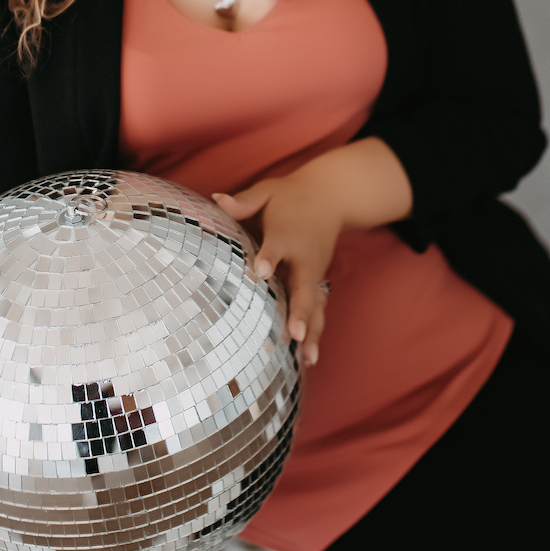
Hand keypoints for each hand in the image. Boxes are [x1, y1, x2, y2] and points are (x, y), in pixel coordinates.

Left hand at [213, 137, 411, 367]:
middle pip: (304, 285)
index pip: (277, 245)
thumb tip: (216, 199)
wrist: (332, 196)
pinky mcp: (318, 281)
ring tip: (308, 359)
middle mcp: (305, 256)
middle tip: (295, 334)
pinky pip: (318, 309)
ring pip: (315, 304)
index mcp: (287, 232)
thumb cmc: (291, 196)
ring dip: (312, 331)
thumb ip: (244, 201)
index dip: (269, 258)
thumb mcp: (268, 191)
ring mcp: (315, 271)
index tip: (259, 272)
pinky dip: (315, 332)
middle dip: (300, 310)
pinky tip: (309, 358)